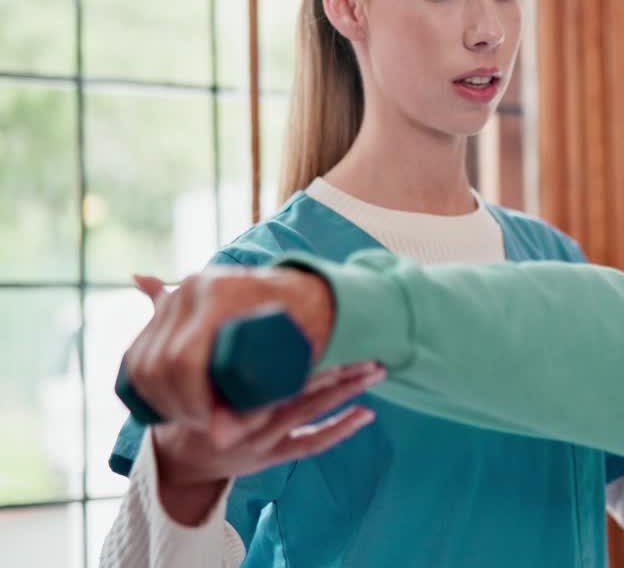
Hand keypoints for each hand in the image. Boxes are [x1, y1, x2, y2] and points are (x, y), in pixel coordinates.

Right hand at [132, 277, 382, 524]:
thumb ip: (160, 313)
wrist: (183, 456)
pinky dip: (339, 430)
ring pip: (306, 412)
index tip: (327, 326)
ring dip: (344, 391)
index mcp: (218, 387)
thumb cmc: (186, 398)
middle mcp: (240, 414)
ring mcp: (260, 437)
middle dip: (334, 368)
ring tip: (376, 368)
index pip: (256, 366)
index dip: (295, 350)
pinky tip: (368, 414)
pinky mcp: (274, 453)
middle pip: (292, 387)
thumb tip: (139, 275)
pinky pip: (310, 444)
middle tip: (369, 347)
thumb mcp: (169, 361)